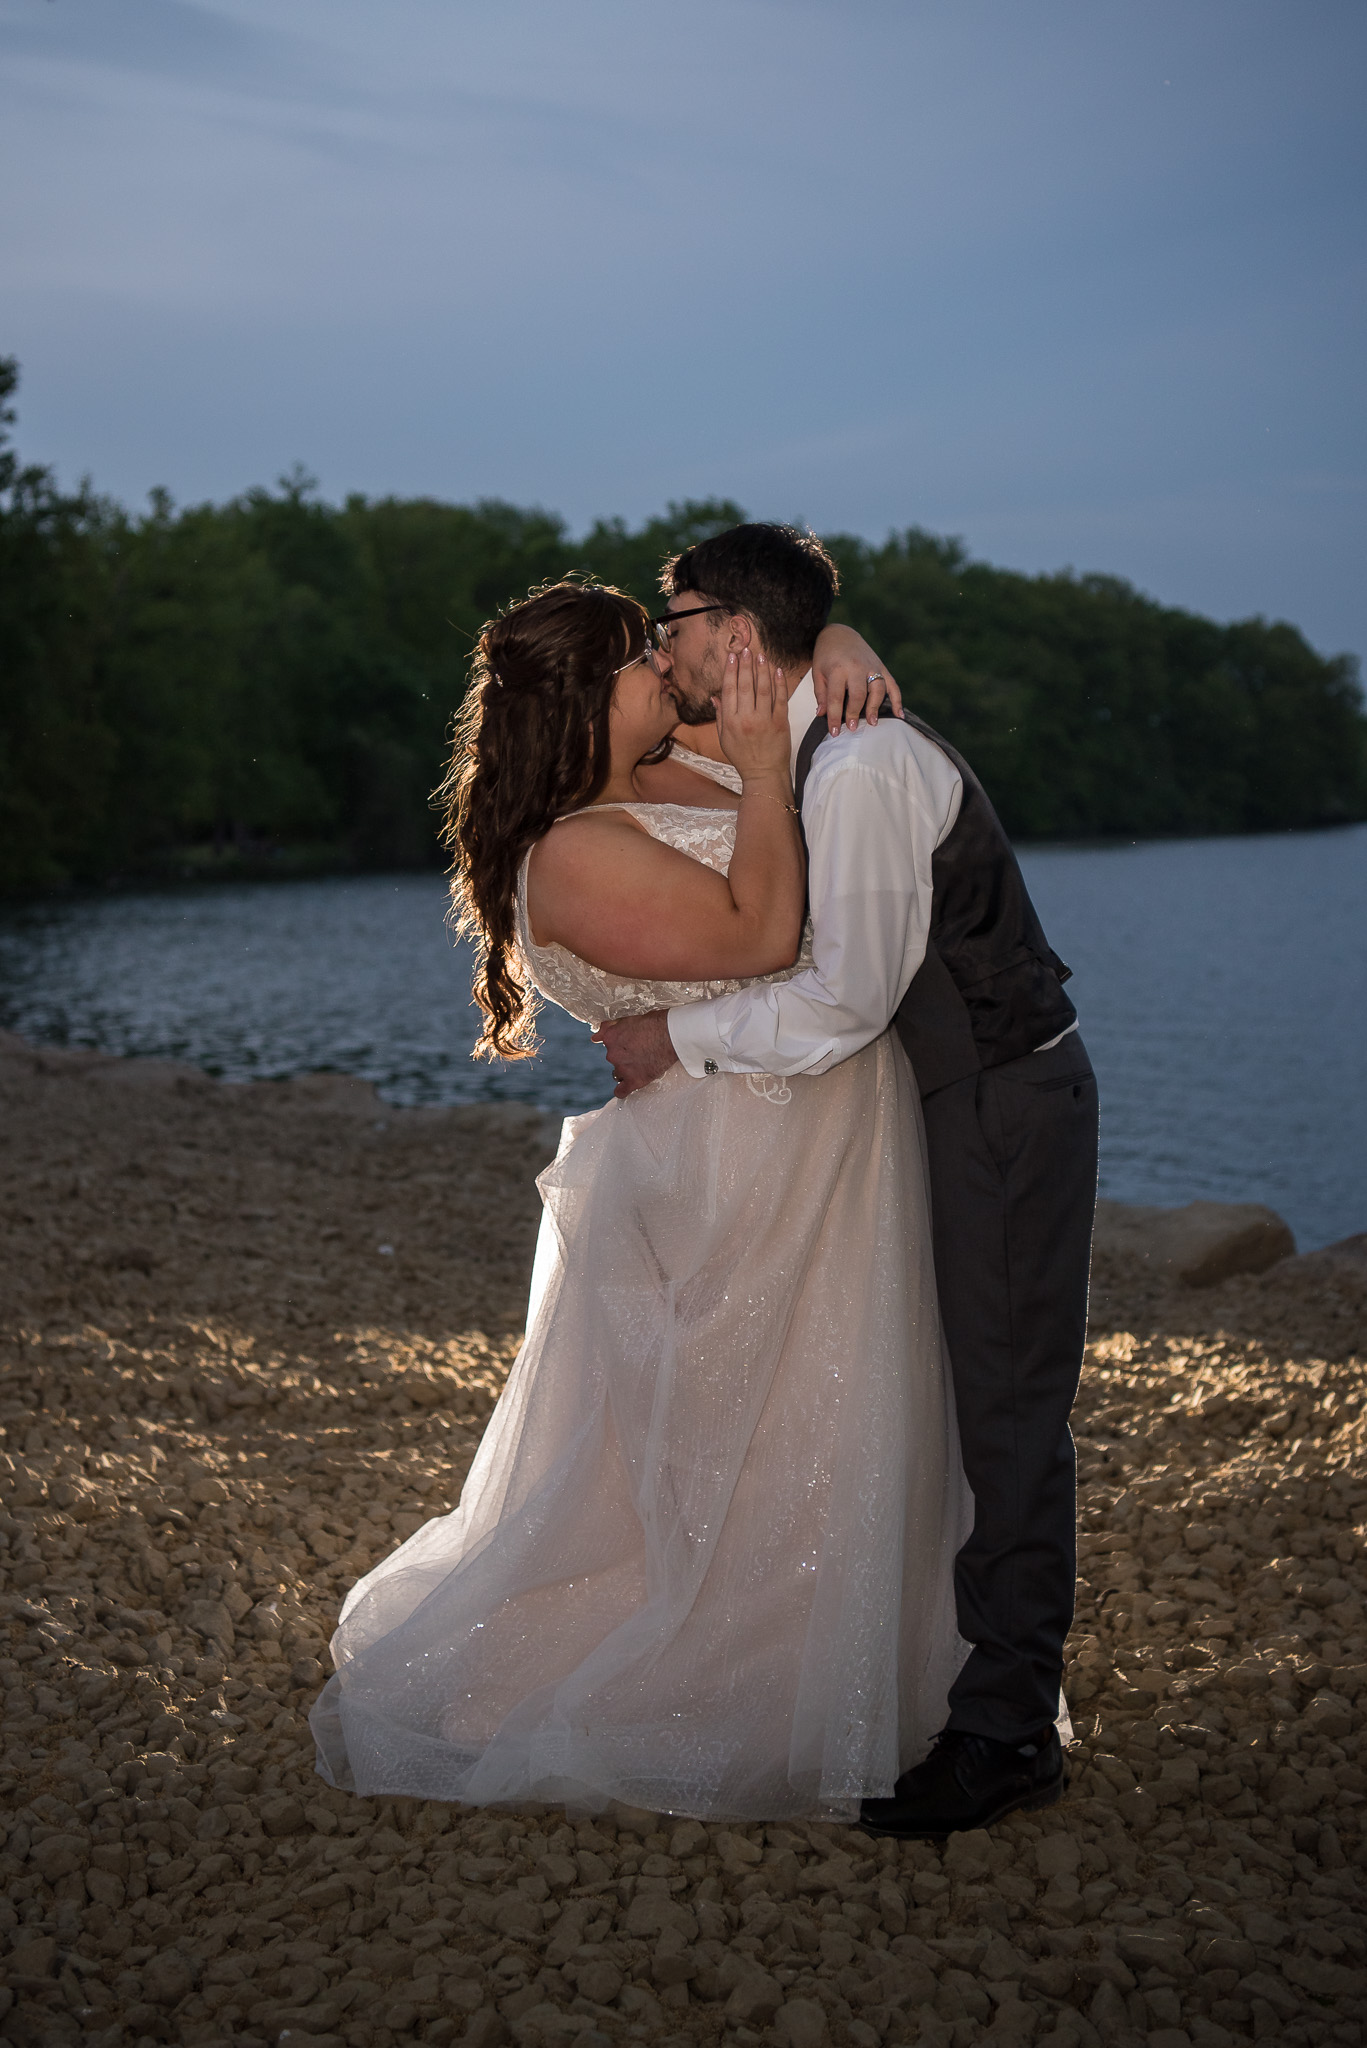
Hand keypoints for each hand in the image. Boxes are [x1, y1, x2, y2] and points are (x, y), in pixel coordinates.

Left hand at [591, 1011, 678, 1097]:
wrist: (672, 1035)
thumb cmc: (655, 1023)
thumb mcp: (629, 1019)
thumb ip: (609, 1028)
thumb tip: (595, 1037)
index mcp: (610, 1037)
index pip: (608, 1042)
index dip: (619, 1042)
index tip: (628, 1043)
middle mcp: (612, 1053)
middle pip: (614, 1058)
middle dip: (625, 1056)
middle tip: (641, 1051)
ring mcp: (622, 1068)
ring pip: (618, 1073)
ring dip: (626, 1070)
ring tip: (641, 1065)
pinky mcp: (634, 1080)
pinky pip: (622, 1091)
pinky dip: (623, 1090)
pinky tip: (626, 1088)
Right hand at [712, 646, 790, 781]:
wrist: (764, 773)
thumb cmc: (743, 757)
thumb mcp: (724, 739)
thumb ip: (720, 716)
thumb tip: (715, 696)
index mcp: (730, 722)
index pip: (729, 690)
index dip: (730, 671)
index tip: (732, 657)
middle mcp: (746, 719)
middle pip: (745, 686)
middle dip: (745, 666)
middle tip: (746, 650)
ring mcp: (764, 720)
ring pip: (763, 689)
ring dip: (762, 670)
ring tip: (761, 656)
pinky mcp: (780, 723)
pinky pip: (780, 699)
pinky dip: (779, 684)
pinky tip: (777, 671)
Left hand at [812, 624, 902, 734]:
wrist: (839, 634)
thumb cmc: (826, 655)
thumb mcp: (817, 673)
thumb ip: (821, 694)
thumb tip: (822, 714)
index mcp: (838, 669)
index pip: (836, 698)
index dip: (835, 717)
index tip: (834, 732)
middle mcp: (857, 667)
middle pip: (859, 695)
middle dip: (855, 714)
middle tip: (853, 728)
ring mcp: (872, 666)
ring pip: (878, 689)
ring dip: (876, 707)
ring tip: (872, 723)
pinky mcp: (881, 667)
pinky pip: (893, 685)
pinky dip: (898, 700)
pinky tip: (899, 714)